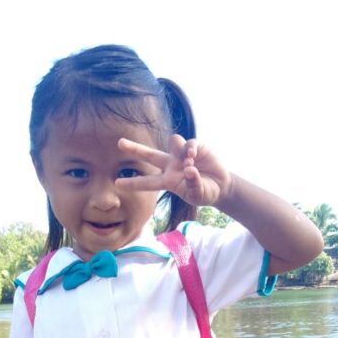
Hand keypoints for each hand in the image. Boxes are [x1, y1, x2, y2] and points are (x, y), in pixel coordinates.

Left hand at [115, 134, 231, 206]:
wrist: (221, 186)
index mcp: (168, 181)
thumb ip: (193, 184)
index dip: (133, 183)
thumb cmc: (205, 193)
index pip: (147, 182)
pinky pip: (189, 143)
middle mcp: (171, 166)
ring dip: (179, 149)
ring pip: (173, 143)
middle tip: (119, 143)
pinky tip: (194, 156)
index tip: (117, 183)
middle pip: (149, 155)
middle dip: (135, 148)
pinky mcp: (196, 147)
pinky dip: (190, 148)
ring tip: (189, 161)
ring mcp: (182, 155)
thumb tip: (188, 169)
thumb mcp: (198, 195)